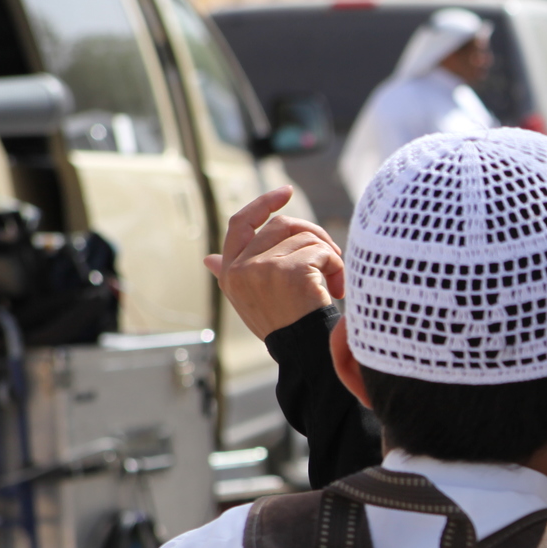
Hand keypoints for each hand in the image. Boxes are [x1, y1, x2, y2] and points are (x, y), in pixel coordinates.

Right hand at [205, 186, 342, 339]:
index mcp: (230, 272)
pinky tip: (337, 290)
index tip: (286, 192)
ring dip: (329, 255)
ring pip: (305, 237)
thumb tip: (208, 259)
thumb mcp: (251, 301)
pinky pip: (322, 251)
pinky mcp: (289, 271)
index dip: (263, 204)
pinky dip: (337, 266)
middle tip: (334, 255)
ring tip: (335, 282)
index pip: (241, 223)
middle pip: (281, 225)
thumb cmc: (285, 330)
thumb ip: (232, 275)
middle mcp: (241, 268)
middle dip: (313, 234)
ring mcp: (263, 268)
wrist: (304, 355)